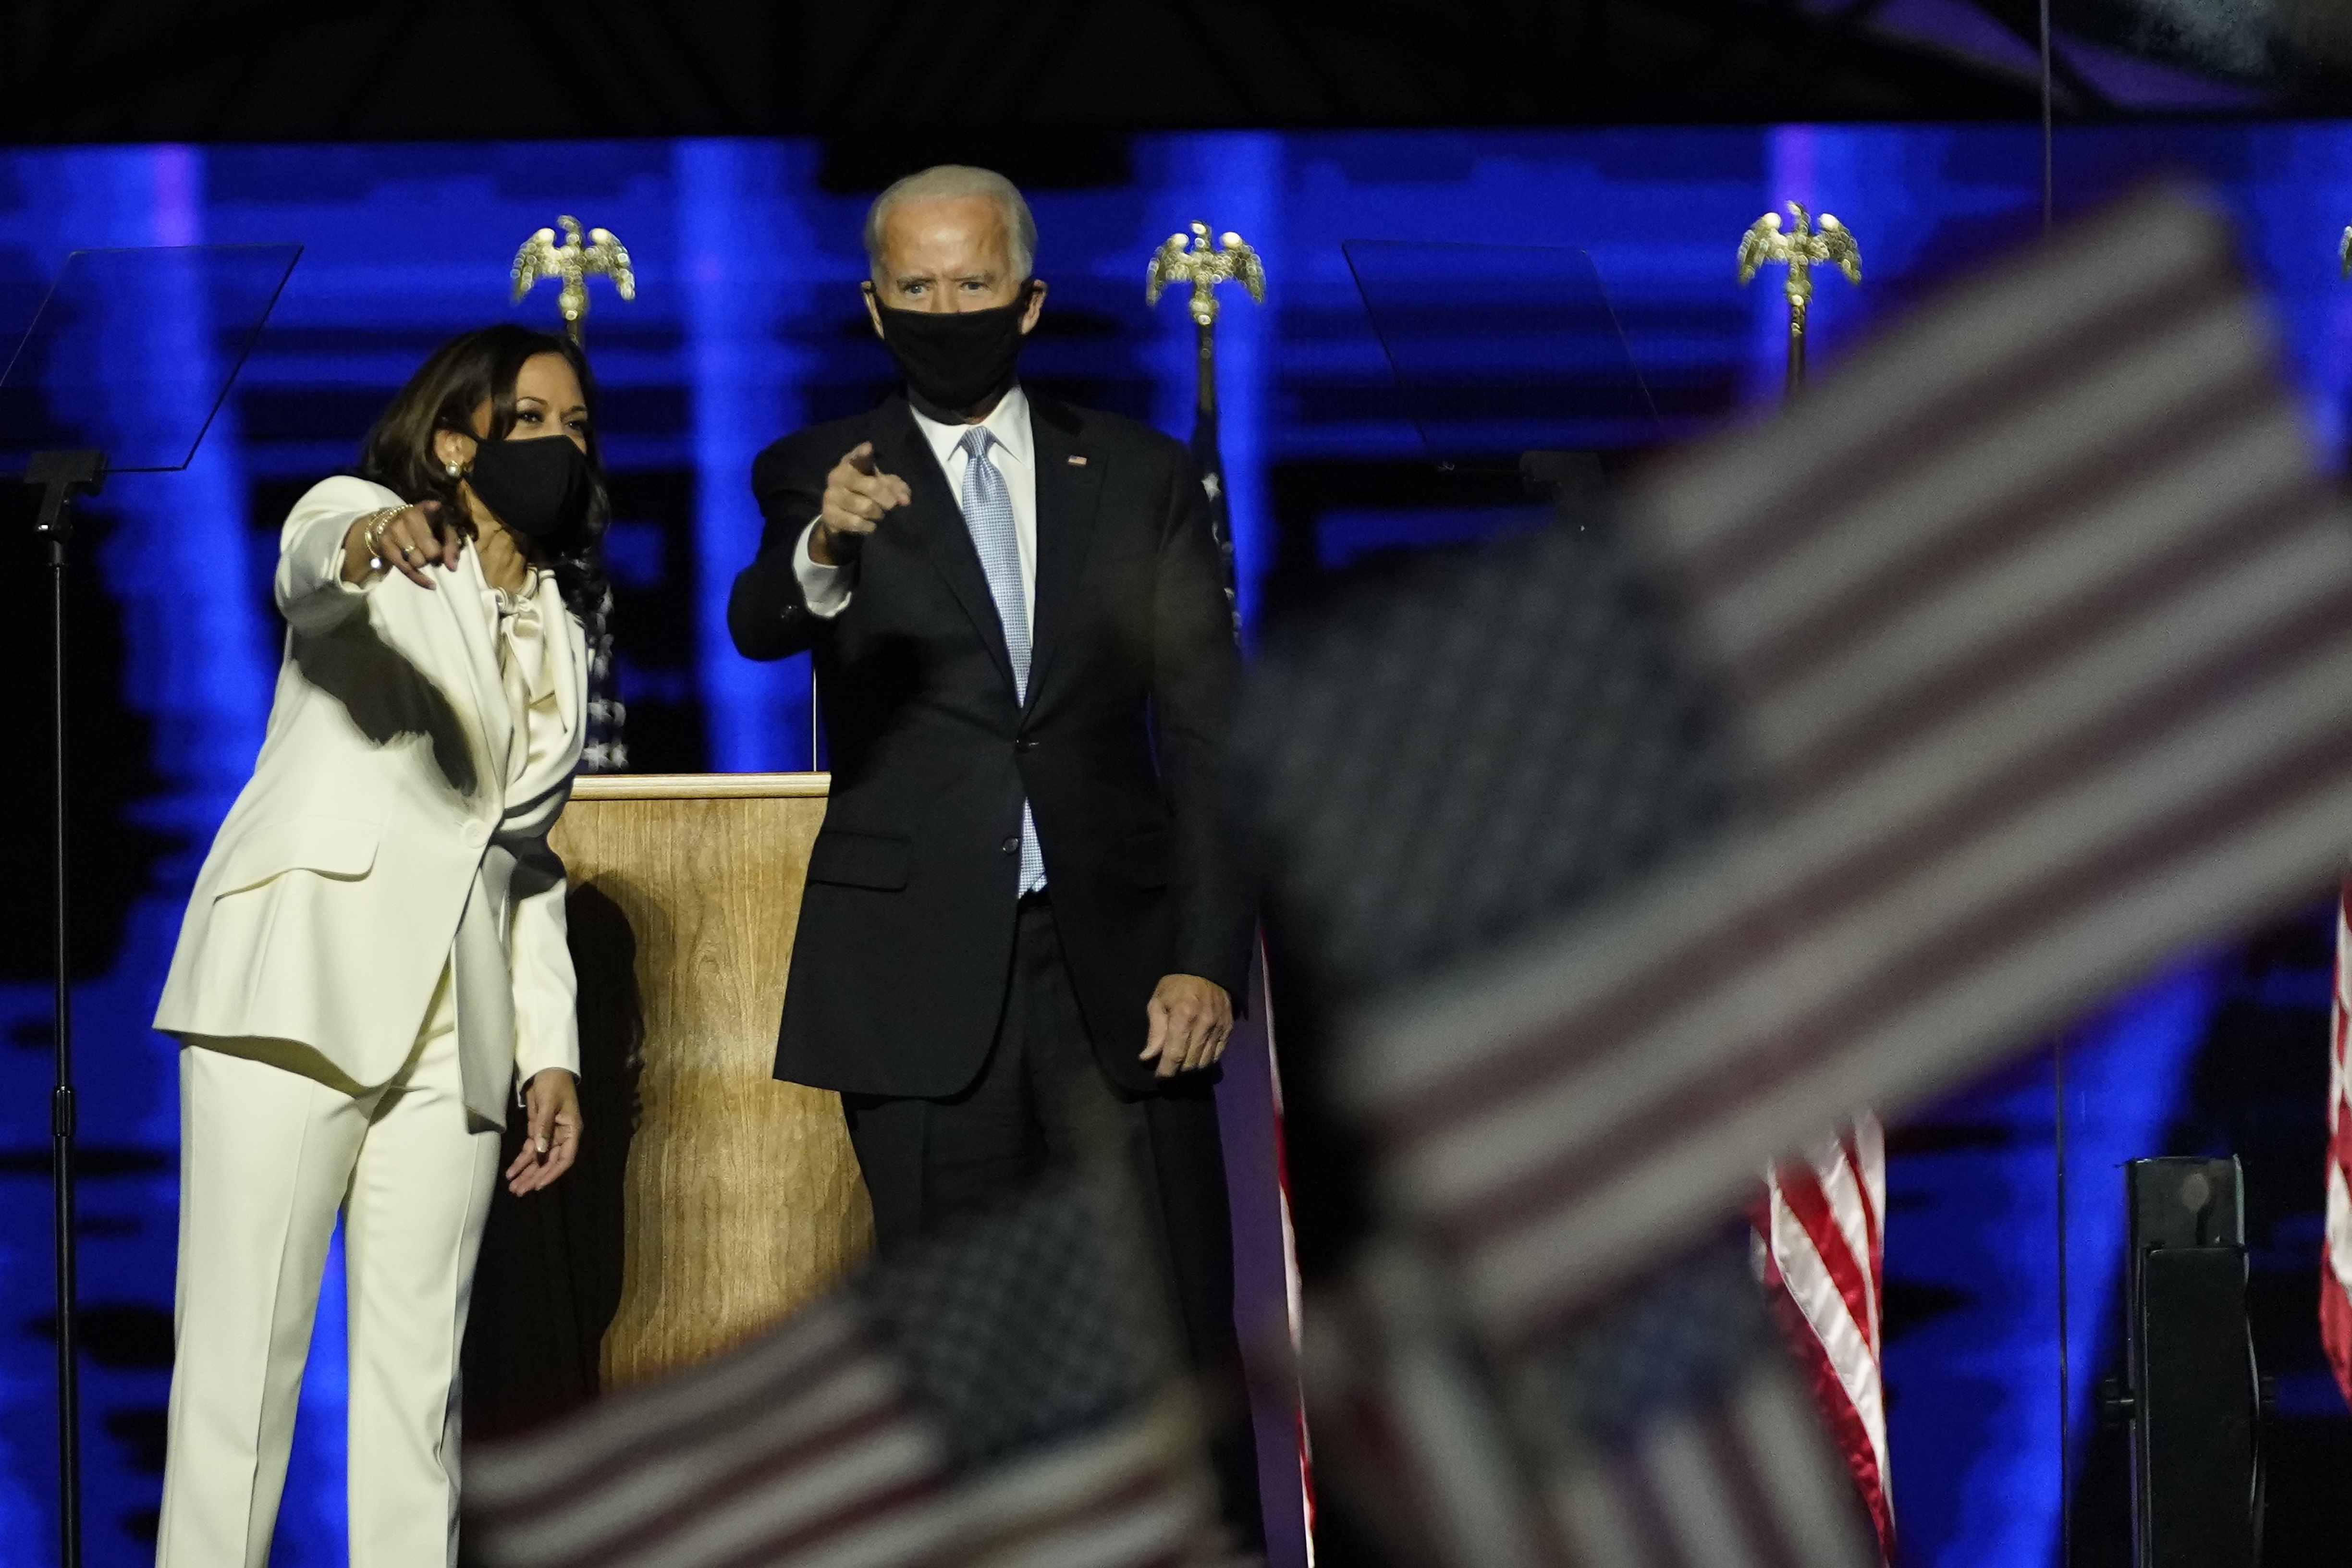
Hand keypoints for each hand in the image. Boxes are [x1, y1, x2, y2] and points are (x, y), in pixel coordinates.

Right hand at [342, 500, 457, 588]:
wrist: (388, 525)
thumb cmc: (424, 529)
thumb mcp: (442, 532)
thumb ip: (452, 547)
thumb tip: (452, 568)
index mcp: (425, 509)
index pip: (430, 508)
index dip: (433, 509)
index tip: (435, 507)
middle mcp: (409, 516)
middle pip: (431, 550)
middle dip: (436, 557)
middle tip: (434, 554)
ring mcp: (394, 530)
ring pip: (418, 561)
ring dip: (424, 563)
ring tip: (422, 555)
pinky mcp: (385, 544)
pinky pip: (405, 569)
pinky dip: (419, 579)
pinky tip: (429, 583)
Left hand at [506, 1069, 581, 1194]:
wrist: (548, 1068)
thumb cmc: (554, 1083)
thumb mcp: (549, 1103)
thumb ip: (544, 1127)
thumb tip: (539, 1152)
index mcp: (571, 1130)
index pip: (565, 1158)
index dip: (553, 1173)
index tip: (539, 1185)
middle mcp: (561, 1136)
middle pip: (549, 1162)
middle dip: (534, 1177)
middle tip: (519, 1191)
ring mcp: (549, 1134)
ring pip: (538, 1159)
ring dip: (526, 1173)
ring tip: (514, 1188)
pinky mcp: (537, 1131)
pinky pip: (530, 1150)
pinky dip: (521, 1161)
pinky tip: (511, 1172)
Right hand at [812, 442, 910, 563]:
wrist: (841, 518)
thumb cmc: (866, 494)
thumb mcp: (884, 487)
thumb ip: (898, 489)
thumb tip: (904, 500)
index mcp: (851, 463)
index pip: (857, 456)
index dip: (862, 453)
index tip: (868, 448)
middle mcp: (837, 475)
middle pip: (871, 486)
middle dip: (887, 498)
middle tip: (892, 506)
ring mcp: (830, 495)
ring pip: (864, 506)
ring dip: (877, 514)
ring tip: (878, 515)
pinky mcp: (828, 514)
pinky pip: (855, 522)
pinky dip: (867, 526)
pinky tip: (869, 525)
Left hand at [1141, 974, 1232, 1079]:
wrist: (1208, 971)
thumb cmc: (1177, 986)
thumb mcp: (1158, 1002)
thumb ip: (1155, 1031)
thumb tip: (1147, 1058)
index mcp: (1183, 1017)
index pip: (1175, 1055)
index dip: (1166, 1071)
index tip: (1159, 1076)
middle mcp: (1203, 1025)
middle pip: (1190, 1063)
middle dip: (1177, 1072)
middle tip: (1168, 1069)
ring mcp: (1218, 1028)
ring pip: (1204, 1063)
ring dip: (1191, 1069)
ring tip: (1181, 1065)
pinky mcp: (1228, 1030)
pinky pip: (1217, 1056)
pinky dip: (1205, 1062)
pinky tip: (1196, 1058)